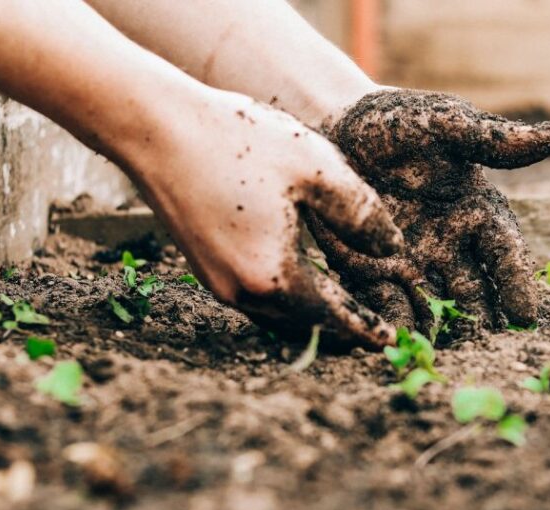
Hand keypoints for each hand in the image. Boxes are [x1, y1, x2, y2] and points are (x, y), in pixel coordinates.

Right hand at [128, 88, 402, 347]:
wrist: (156, 128)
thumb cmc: (238, 141)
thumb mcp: (317, 168)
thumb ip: (362, 214)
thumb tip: (392, 249)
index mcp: (274, 276)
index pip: (333, 317)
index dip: (366, 329)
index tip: (391, 342)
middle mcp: (242, 292)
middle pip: (305, 326)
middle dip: (341, 331)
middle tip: (374, 332)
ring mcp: (218, 283)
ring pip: (278, 316)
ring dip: (313, 318)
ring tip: (345, 311)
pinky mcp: (204, 267)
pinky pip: (256, 299)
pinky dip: (287, 300)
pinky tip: (302, 283)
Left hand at [310, 88, 549, 330]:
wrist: (336, 128)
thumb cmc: (398, 122)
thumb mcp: (444, 124)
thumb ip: (491, 139)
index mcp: (478, 213)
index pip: (505, 254)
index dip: (516, 283)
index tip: (525, 315)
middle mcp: (451, 246)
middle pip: (475, 293)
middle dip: (482, 322)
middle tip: (488, 351)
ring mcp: (413, 264)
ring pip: (435, 308)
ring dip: (442, 333)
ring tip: (445, 359)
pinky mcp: (373, 273)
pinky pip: (388, 305)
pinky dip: (394, 325)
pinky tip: (397, 345)